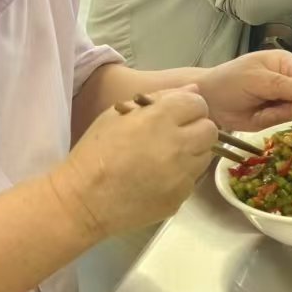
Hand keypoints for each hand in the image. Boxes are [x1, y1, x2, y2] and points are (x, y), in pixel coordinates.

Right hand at [51, 87, 217, 239]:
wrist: (82, 201)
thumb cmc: (95, 152)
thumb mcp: (117, 114)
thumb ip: (159, 98)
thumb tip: (193, 90)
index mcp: (159, 119)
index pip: (198, 104)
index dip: (188, 108)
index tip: (177, 115)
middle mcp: (177, 146)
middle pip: (209, 130)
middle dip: (196, 129)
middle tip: (175, 136)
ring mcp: (181, 175)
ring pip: (205, 156)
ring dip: (191, 153)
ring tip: (165, 157)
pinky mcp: (180, 198)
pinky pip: (192, 180)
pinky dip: (181, 177)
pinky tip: (158, 178)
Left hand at [193, 50, 291, 129]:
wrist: (208, 101)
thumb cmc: (228, 82)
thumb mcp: (252, 79)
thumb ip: (279, 84)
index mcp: (286, 63)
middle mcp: (289, 78)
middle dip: (291, 108)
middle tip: (269, 111)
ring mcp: (284, 96)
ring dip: (280, 116)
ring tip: (260, 112)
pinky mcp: (277, 112)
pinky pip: (286, 121)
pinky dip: (273, 121)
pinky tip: (258, 116)